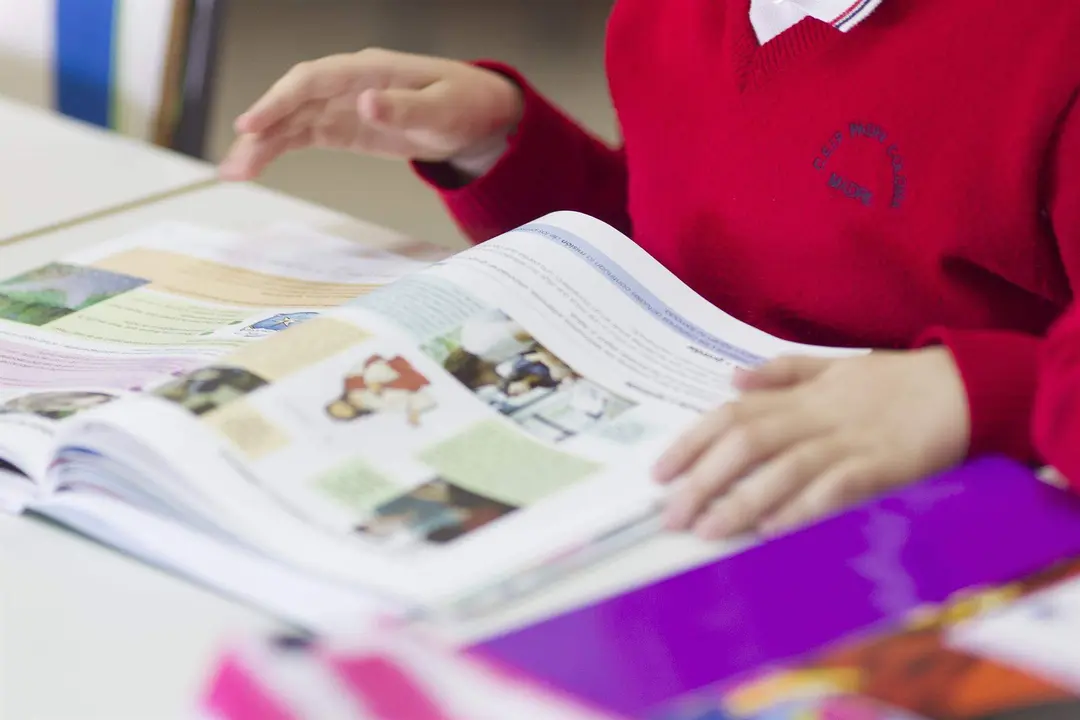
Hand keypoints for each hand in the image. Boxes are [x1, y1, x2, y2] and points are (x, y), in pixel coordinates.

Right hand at [219, 48, 523, 179]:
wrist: (477, 114)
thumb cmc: (463, 105)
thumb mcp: (443, 110)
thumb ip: (406, 108)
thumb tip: (366, 101)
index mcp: (368, 70)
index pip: (313, 80)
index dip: (280, 100)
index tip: (253, 124)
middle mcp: (348, 84)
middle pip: (293, 101)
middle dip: (262, 129)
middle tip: (237, 163)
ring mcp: (343, 104)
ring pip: (292, 120)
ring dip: (262, 144)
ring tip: (236, 173)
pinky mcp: (344, 126)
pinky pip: (303, 134)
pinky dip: (278, 148)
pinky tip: (255, 165)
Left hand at [652, 348, 969, 538]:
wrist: (966, 386)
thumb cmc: (895, 382)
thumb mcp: (835, 367)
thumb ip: (783, 373)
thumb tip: (731, 379)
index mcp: (801, 395)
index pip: (731, 414)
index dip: (691, 442)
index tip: (659, 472)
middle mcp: (816, 415)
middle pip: (747, 441)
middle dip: (703, 478)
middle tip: (671, 514)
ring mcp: (849, 439)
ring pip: (783, 466)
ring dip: (741, 499)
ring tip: (707, 529)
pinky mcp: (883, 465)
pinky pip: (835, 487)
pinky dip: (803, 507)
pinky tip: (774, 529)